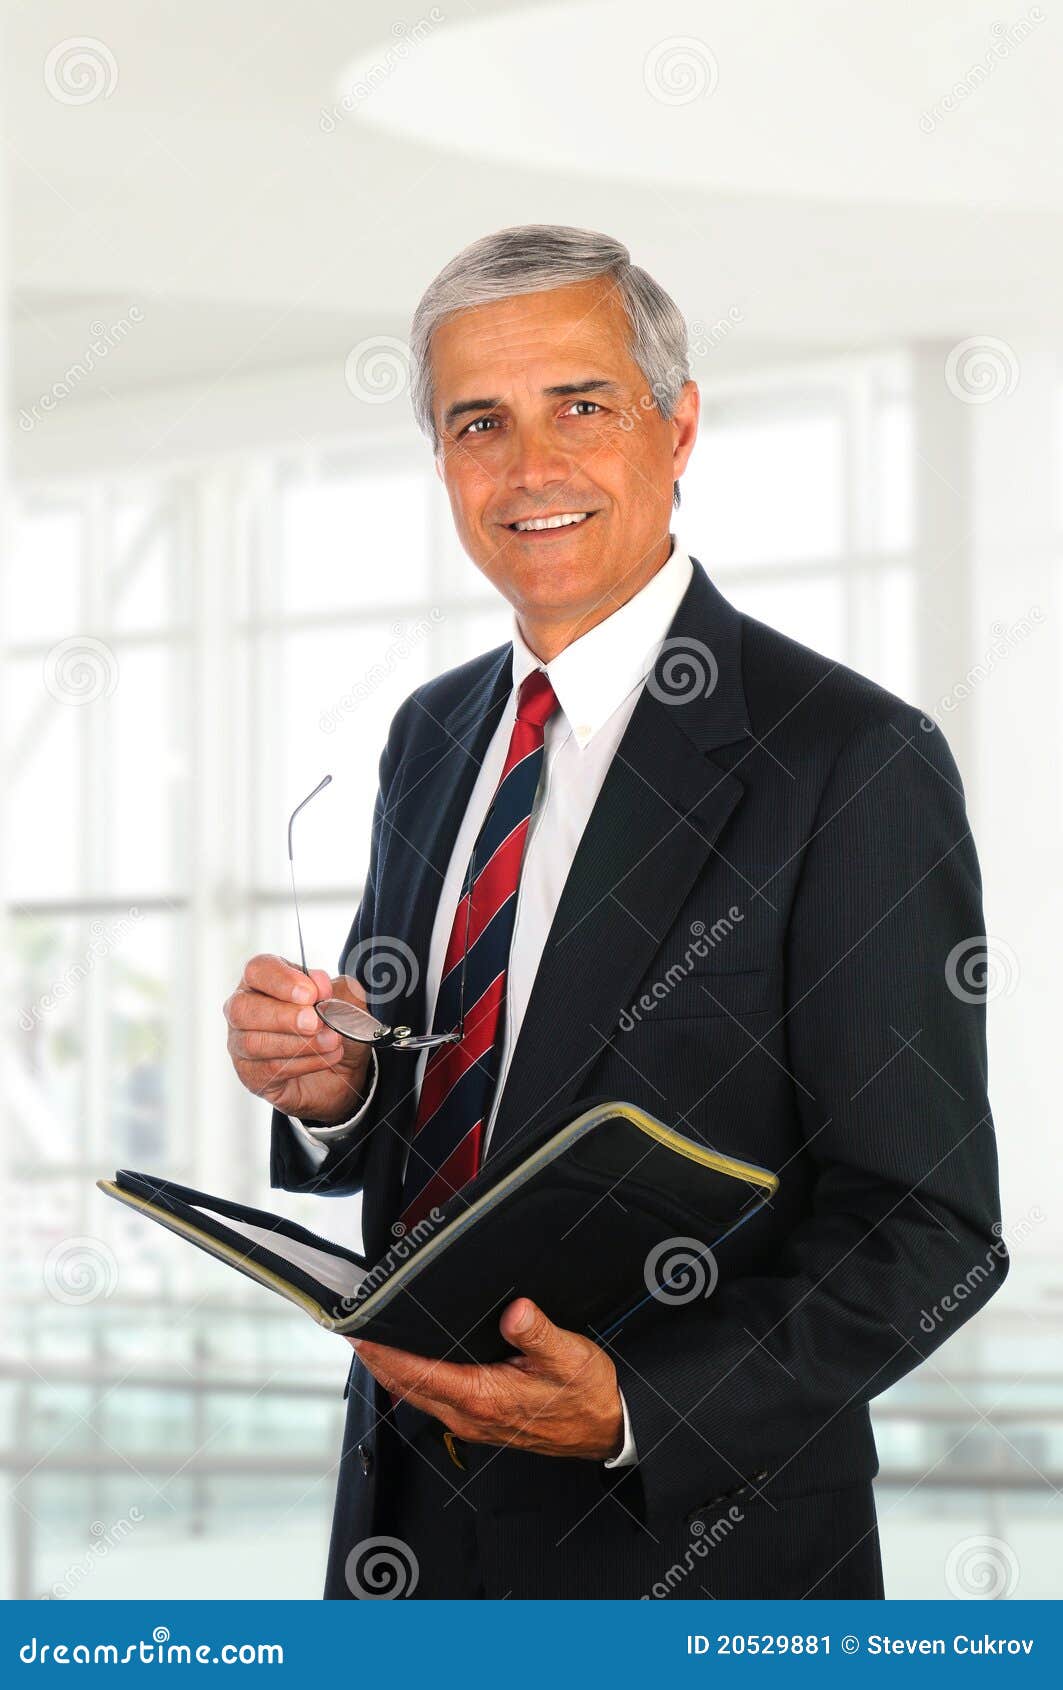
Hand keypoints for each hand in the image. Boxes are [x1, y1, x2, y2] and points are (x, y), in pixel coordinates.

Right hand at [224, 953, 371, 1123]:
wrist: (344, 1068)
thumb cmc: (335, 1026)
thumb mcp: (347, 1001)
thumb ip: (337, 988)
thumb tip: (320, 985)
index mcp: (264, 980)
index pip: (257, 970)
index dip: (282, 980)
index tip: (311, 994)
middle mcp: (244, 1009)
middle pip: (243, 1007)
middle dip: (283, 1016)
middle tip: (316, 1022)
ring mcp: (241, 1044)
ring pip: (254, 1042)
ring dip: (298, 1043)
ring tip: (331, 1041)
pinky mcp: (251, 1075)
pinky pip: (268, 1069)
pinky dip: (303, 1063)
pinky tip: (325, 1058)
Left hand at [348, 1297, 624, 1460]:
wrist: (606, 1429)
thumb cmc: (588, 1396)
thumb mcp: (570, 1357)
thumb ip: (538, 1333)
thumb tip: (514, 1311)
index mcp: (483, 1397)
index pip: (416, 1373)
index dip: (382, 1353)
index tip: (356, 1332)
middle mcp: (469, 1415)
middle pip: (404, 1386)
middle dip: (375, 1358)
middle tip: (351, 1326)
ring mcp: (472, 1421)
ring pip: (415, 1393)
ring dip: (391, 1368)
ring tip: (372, 1338)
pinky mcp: (480, 1420)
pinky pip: (433, 1397)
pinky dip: (412, 1377)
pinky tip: (412, 1359)